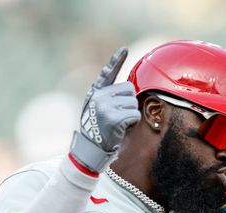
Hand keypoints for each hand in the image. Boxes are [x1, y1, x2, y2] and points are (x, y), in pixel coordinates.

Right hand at [70, 47, 140, 172]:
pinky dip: (132, 123)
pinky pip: (134, 115)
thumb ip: (107, 96)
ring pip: (133, 103)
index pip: (107, 72)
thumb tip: (129, 89)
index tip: (124, 49)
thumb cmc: (97, 130)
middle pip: (129, 89)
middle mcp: (99, 96)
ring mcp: (106, 106)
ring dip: (131, 115)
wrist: (90, 149)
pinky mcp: (114, 118)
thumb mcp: (96, 109)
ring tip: (118, 124)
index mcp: (95, 92)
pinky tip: (121, 128)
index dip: (116, 60)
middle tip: (119, 116)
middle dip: (129, 103)